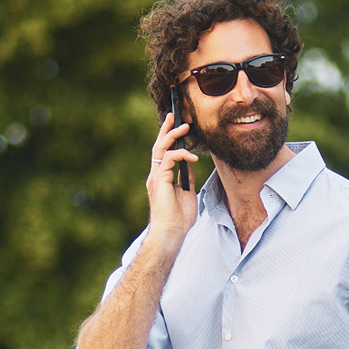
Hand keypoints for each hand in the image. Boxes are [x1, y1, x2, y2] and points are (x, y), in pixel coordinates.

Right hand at [147, 113, 198, 240]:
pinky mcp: (159, 180)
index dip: (169, 139)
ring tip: (185, 127)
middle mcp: (156, 175)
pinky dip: (181, 154)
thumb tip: (189, 164)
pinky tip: (192, 156)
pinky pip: (169, 158)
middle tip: (173, 116)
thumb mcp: (187, 192)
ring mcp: (156, 177)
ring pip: (161, 149)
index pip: (164, 153)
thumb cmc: (179, 218)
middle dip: (166, 130)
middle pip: (159, 146)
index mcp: (161, 178)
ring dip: (173, 136)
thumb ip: (186, 177)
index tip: (177, 127)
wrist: (172, 232)